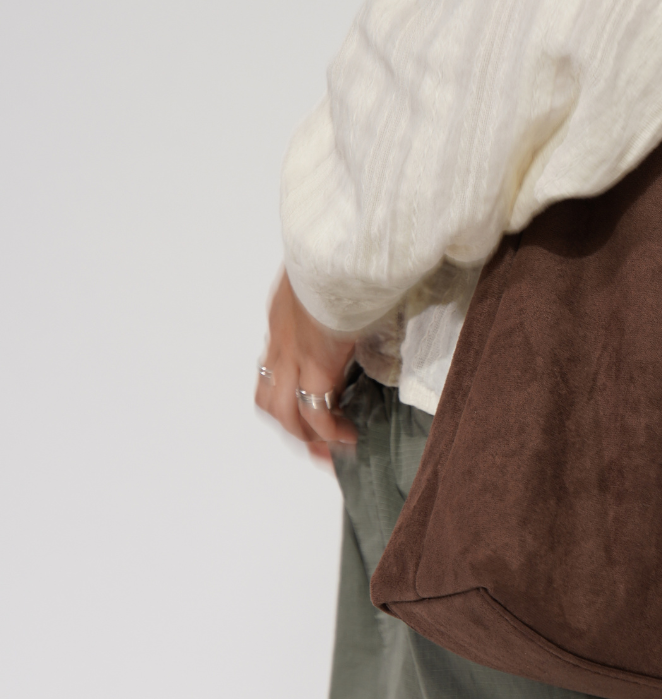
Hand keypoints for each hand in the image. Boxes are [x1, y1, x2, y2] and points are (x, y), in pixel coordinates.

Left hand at [256, 270, 358, 464]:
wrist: (338, 250)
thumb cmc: (338, 255)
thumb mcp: (326, 276)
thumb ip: (333, 293)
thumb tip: (354, 298)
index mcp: (282, 318)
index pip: (273, 366)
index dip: (286, 392)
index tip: (306, 406)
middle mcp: (281, 342)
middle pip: (269, 399)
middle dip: (291, 426)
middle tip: (312, 444)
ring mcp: (294, 355)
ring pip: (284, 412)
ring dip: (305, 435)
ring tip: (328, 448)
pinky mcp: (317, 364)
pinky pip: (316, 412)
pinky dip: (328, 431)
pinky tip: (346, 438)